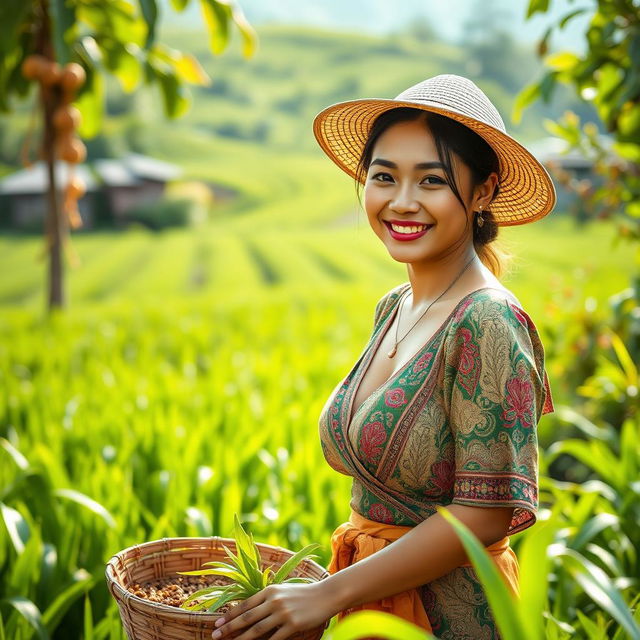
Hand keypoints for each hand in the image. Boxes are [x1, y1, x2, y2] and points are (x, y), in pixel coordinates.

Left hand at [210, 580, 335, 639]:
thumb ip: (266, 599)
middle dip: (229, 628)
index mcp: (269, 591)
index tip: (217, 623)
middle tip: (215, 636)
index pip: (245, 605)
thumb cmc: (301, 594)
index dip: (230, 615)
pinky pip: (274, 639)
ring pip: (257, 630)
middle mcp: (274, 601)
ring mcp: (283, 613)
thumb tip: (248, 611)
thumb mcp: (282, 591)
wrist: (325, 595)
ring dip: (241, 639)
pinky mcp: (293, 625)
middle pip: (247, 617)